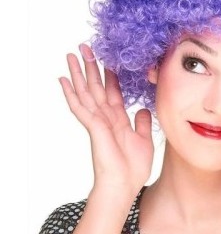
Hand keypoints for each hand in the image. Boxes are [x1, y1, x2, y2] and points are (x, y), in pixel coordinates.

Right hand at [59, 43, 153, 194]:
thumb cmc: (132, 168)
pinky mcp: (93, 127)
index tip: (107, 60)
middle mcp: (106, 117)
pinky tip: (63, 81)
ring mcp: (97, 122)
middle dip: (90, 67)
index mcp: (118, 119)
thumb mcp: (144, 140)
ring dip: (78, 73)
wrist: (124, 185)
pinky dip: (72, 93)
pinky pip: (80, 107)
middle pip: (96, 87)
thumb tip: (142, 109)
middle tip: (84, 47)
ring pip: (85, 92)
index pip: (112, 92)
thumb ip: (142, 123)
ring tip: (70, 55)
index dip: (110, 76)